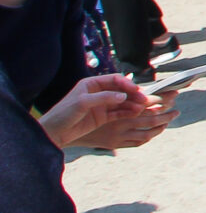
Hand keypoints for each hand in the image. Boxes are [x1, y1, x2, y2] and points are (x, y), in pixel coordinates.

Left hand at [42, 74, 174, 149]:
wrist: (54, 132)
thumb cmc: (64, 114)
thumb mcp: (83, 103)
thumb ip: (104, 98)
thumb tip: (123, 96)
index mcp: (92, 84)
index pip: (114, 80)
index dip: (127, 84)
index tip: (136, 90)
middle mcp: (98, 93)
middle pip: (121, 91)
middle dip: (133, 95)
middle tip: (144, 100)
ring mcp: (101, 105)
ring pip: (122, 102)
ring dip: (132, 104)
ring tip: (142, 108)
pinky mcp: (102, 117)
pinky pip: (118, 113)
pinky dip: (127, 113)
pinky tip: (135, 114)